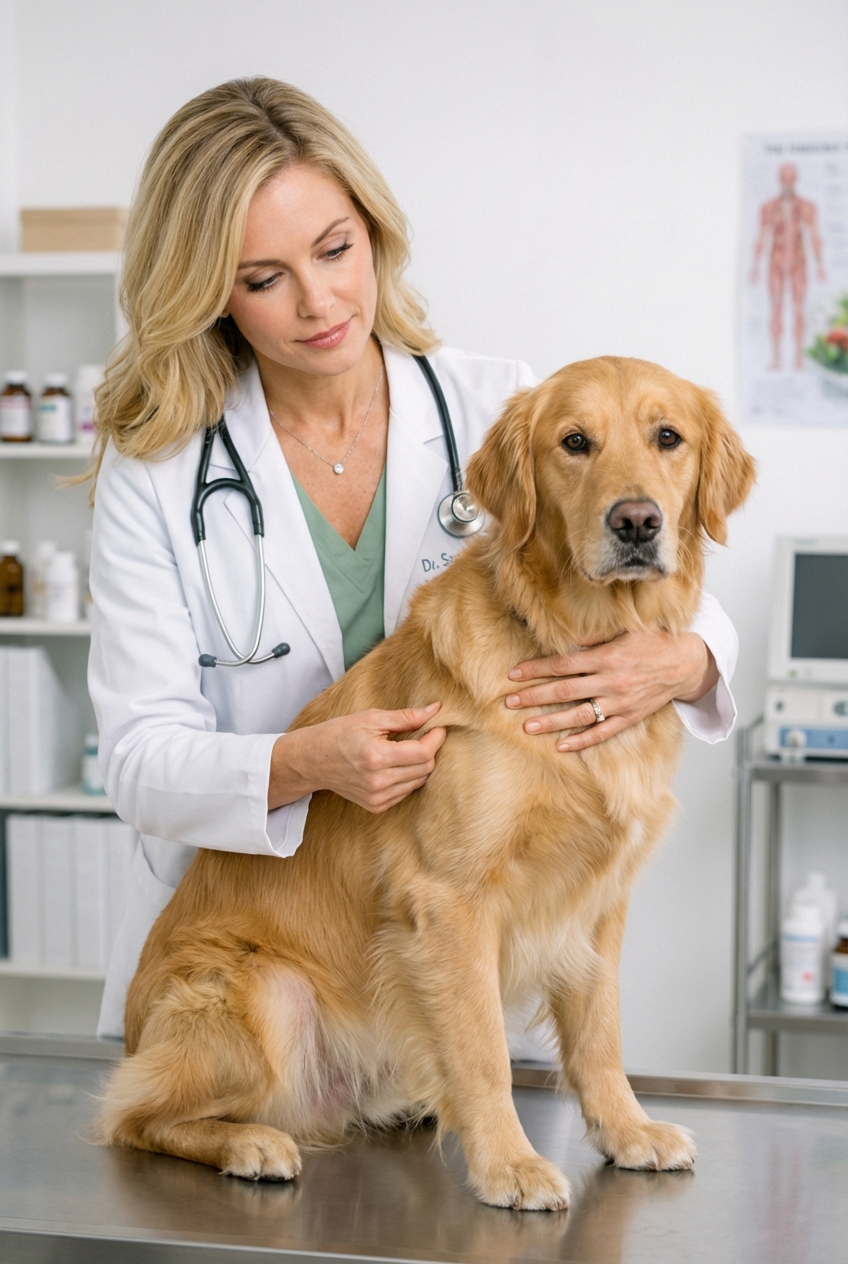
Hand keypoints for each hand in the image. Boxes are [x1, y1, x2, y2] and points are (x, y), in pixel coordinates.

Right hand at [269, 703, 446, 811]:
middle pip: (425, 768)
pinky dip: (409, 777)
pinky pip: (407, 791)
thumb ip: (406, 717)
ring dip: (420, 764)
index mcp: (376, 757)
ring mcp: (377, 797)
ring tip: (407, 749)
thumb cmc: (339, 733)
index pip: (423, 753)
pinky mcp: (376, 806)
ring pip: (419, 781)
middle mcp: (378, 782)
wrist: (312, 760)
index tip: (437, 727)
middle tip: (423, 735)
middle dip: (430, 749)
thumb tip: (435, 710)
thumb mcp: (371, 718)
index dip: (435, 738)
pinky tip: (396, 765)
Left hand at [504, 631, 717, 752]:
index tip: (513, 675)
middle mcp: (611, 682)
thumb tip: (567, 637)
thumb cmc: (653, 642)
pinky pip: (603, 732)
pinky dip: (582, 740)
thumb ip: (595, 635)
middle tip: (509, 703)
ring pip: (580, 715)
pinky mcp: (629, 717)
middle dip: (535, 697)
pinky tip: (562, 746)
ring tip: (527, 727)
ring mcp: (620, 702)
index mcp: (607, 657)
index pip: (563, 665)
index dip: (536, 670)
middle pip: (565, 691)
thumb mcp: (625, 630)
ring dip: (552, 722)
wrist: (685, 663)